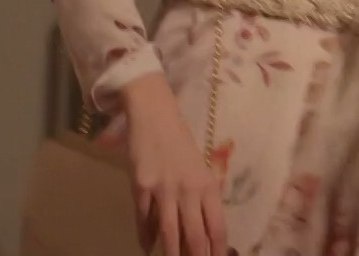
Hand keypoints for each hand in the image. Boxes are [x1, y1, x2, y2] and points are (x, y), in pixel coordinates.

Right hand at [122, 73, 226, 255]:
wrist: (156, 116)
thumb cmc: (180, 144)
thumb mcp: (198, 170)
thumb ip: (200, 197)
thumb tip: (201, 229)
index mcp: (208, 185)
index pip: (217, 226)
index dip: (217, 249)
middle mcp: (190, 189)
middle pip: (195, 234)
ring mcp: (164, 189)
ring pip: (169, 231)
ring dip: (170, 252)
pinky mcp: (141, 186)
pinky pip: (144, 218)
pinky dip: (145, 235)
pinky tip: (146, 246)